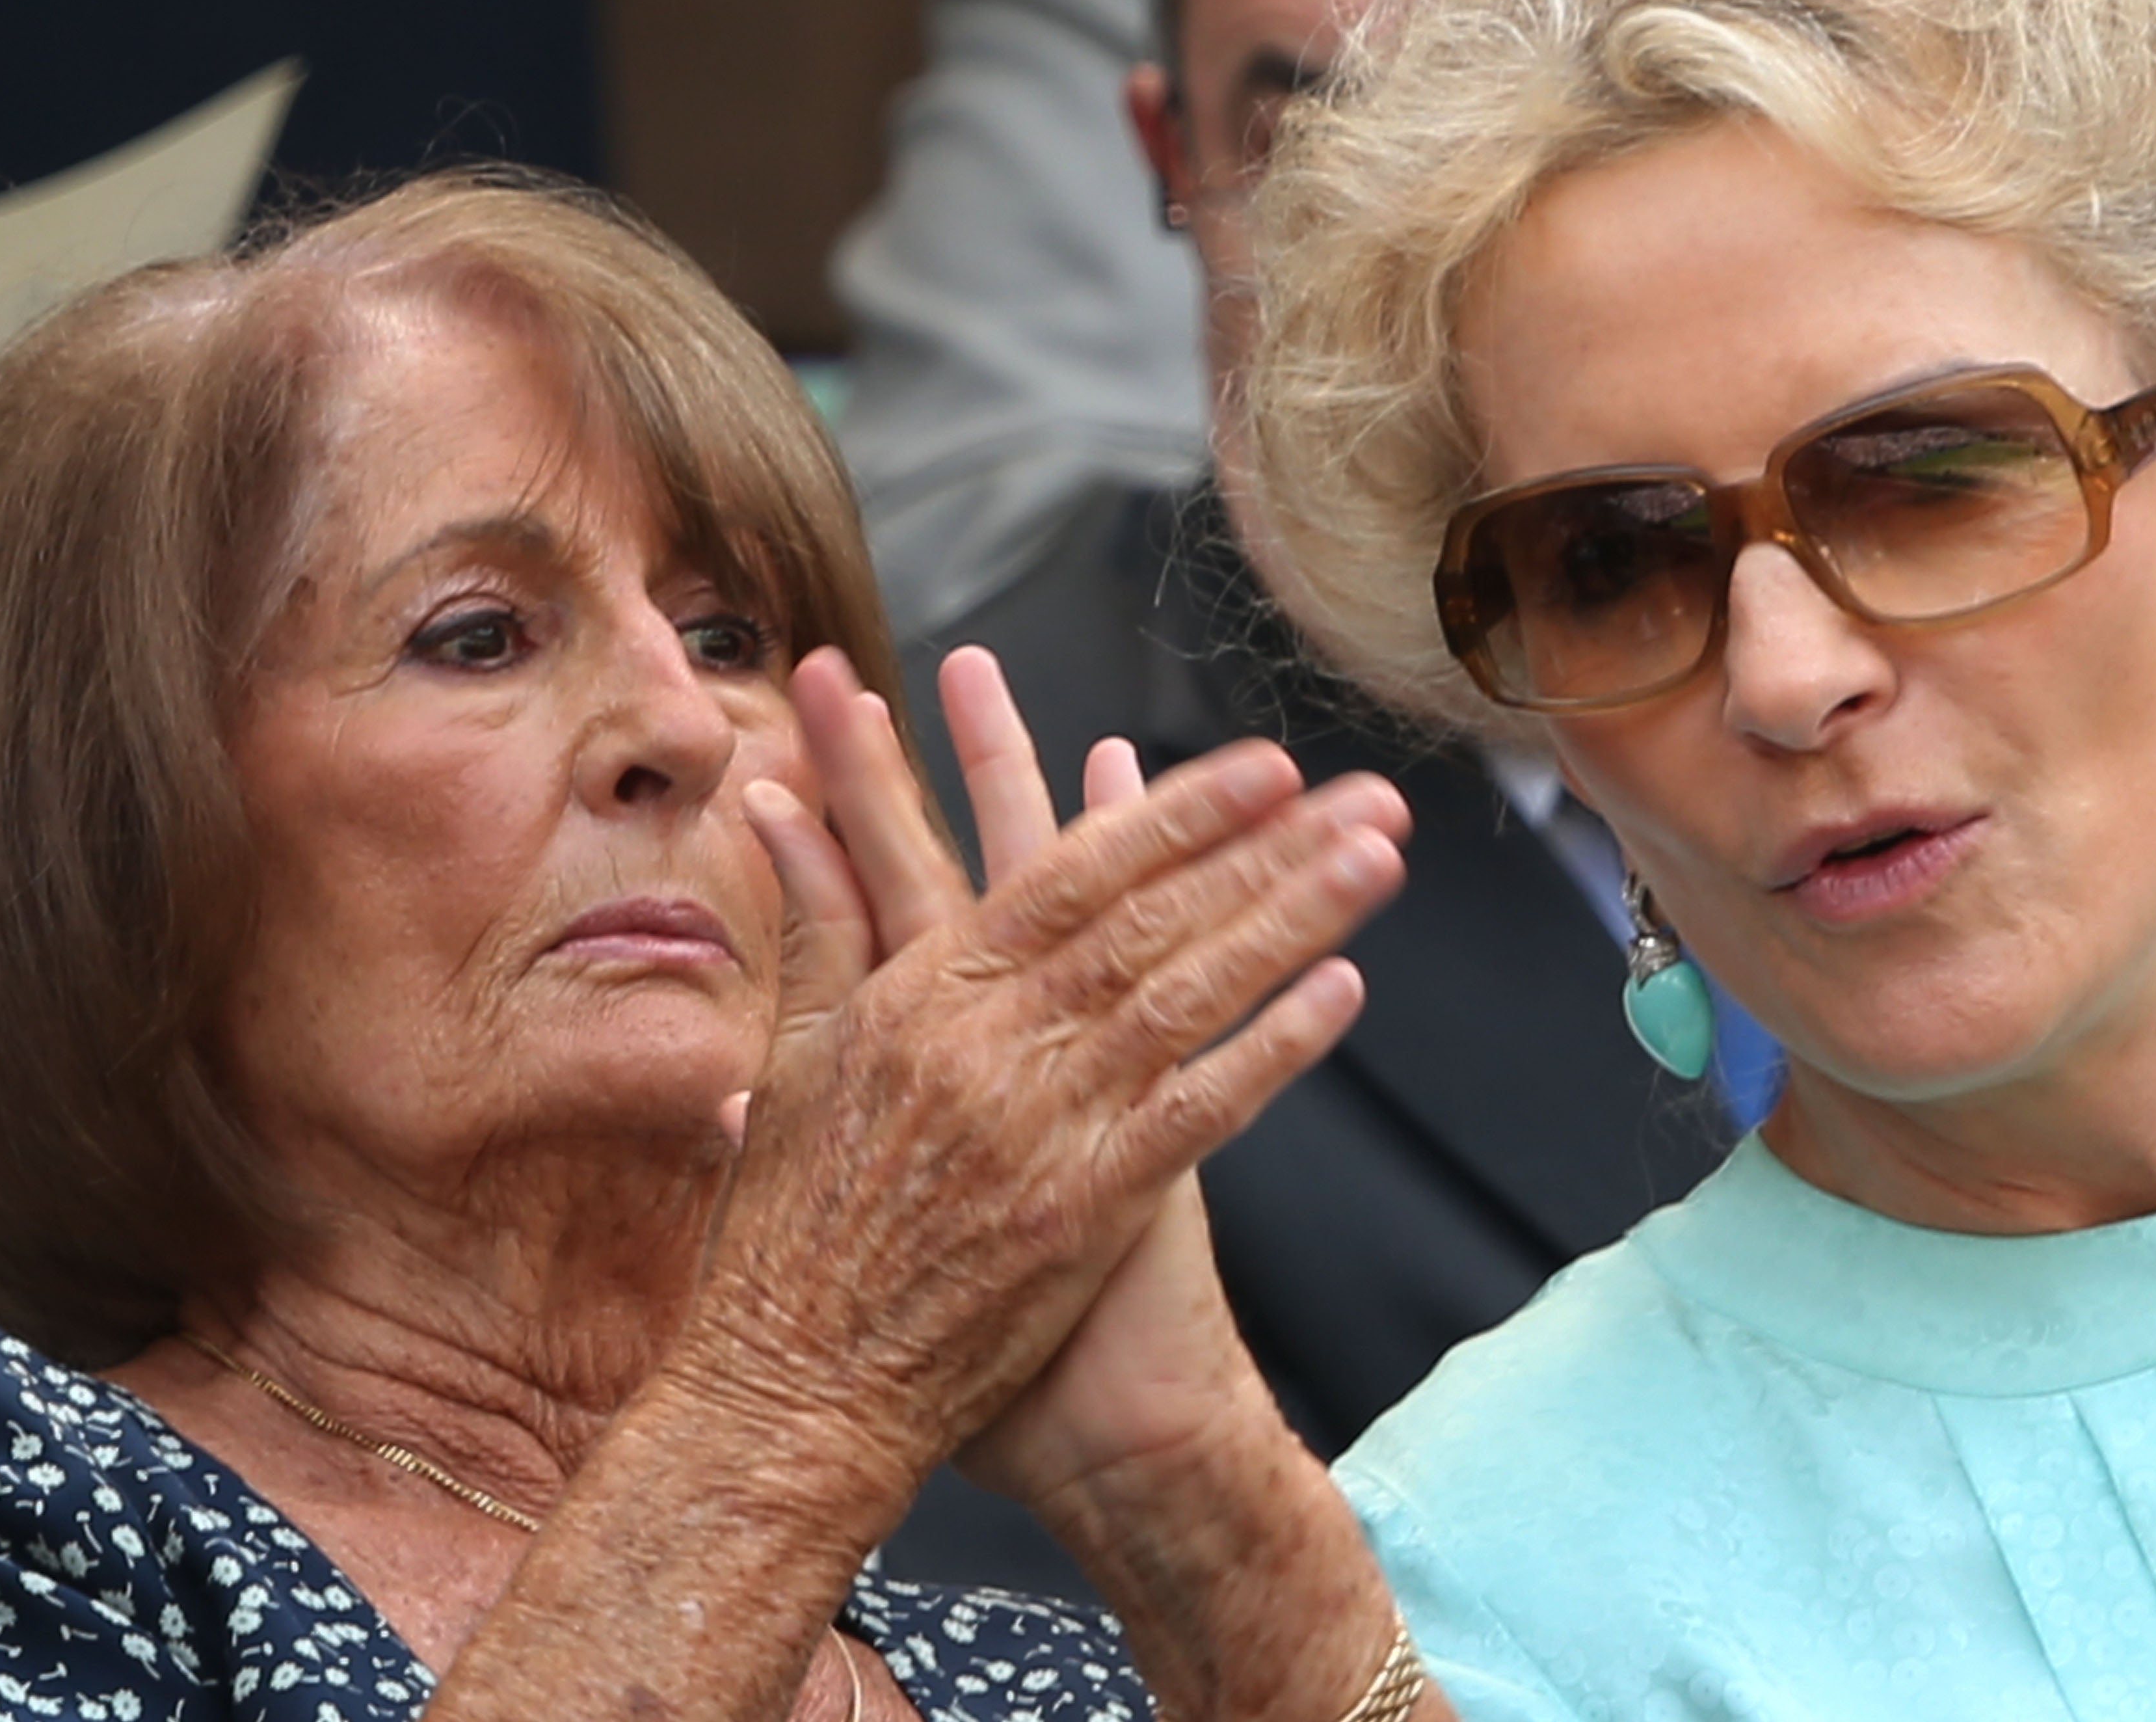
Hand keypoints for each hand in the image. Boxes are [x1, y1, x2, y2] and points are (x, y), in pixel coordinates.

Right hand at [681, 644, 1406, 1488]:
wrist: (797, 1389)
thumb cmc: (789, 1231)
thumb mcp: (796, 1055)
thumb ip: (815, 924)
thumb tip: (780, 805)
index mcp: (926, 998)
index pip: (1070, 874)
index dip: (1172, 811)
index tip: (1260, 767)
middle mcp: (993, 1047)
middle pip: (1151, 917)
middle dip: (1264, 845)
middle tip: (1358, 793)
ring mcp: (1046, 1127)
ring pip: (1189, 994)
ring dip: (1291, 920)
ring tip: (1376, 861)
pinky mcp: (1086, 1210)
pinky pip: (1198, 1112)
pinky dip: (1272, 1048)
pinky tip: (1341, 993)